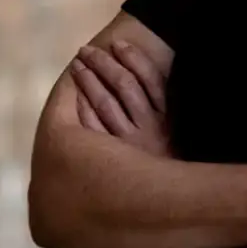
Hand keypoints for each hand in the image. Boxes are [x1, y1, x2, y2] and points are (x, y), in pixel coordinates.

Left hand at [70, 39, 171, 157]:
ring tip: (78, 66)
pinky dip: (81, 110)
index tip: (117, 43)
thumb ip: (164, 107)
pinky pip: (92, 129)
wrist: (165, 205)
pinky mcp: (110, 161)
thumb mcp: (173, 135)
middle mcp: (148, 130)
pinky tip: (73, 97)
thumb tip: (148, 74)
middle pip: (123, 87)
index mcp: (168, 120)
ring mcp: (127, 146)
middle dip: (103, 65)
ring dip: (89, 82)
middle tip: (86, 51)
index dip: (132, 58)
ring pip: (105, 104)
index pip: (148, 79)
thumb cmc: (167, 166)